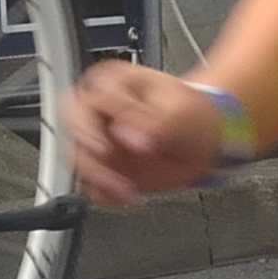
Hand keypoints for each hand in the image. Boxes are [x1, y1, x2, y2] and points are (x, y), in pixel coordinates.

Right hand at [65, 56, 234, 203]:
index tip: (141, 143)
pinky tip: (127, 196)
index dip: (117, 121)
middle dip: (92, 153)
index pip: (99, 97)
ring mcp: (96, 138)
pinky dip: (104, 193)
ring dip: (98, 178)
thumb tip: (125, 134)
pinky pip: (89, 182)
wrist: (203, 137)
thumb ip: (155, 121)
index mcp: (114, 82)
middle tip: (115, 170)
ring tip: (126, 191)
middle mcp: (97, 108)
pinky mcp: (100, 165)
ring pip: (78, 156)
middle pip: (75, 125)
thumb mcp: (182, 111)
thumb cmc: (191, 115)